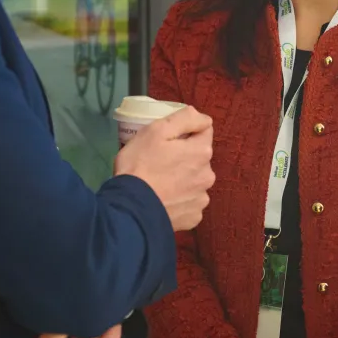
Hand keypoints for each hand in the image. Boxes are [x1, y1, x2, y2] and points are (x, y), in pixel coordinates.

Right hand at [114, 106, 214, 230]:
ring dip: (184, 179)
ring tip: (160, 183)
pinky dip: (180, 200)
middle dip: (185, 156)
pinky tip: (164, 200)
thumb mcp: (156, 130)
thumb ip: (185, 118)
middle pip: (199, 158)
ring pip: (195, 181)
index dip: (186, 132)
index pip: (204, 131)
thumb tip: (205, 119)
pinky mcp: (193, 218)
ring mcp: (201, 199)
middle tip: (160, 162)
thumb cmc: (139, 164)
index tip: (168, 139)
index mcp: (202, 151)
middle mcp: (208, 175)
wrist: (129, 210)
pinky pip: (189, 203)